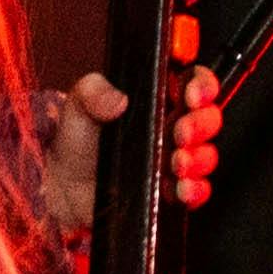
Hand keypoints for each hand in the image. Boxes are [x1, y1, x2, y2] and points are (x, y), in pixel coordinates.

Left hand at [36, 66, 226, 231]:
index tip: (191, 95)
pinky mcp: (170, 190)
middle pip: (208, 119)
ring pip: (207, 155)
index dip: (203, 85)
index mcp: (158, 98)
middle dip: (201, 124)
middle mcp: (172, 126)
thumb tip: (117, 99)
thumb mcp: (79, 103)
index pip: (196, 82)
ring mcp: (174, 160)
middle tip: (180, 132)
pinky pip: (198, 190)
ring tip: (176, 162)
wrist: (64, 185)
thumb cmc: (77, 139)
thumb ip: (94, 91)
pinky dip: (196, 189)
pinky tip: (180, 188)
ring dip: (198, 158)